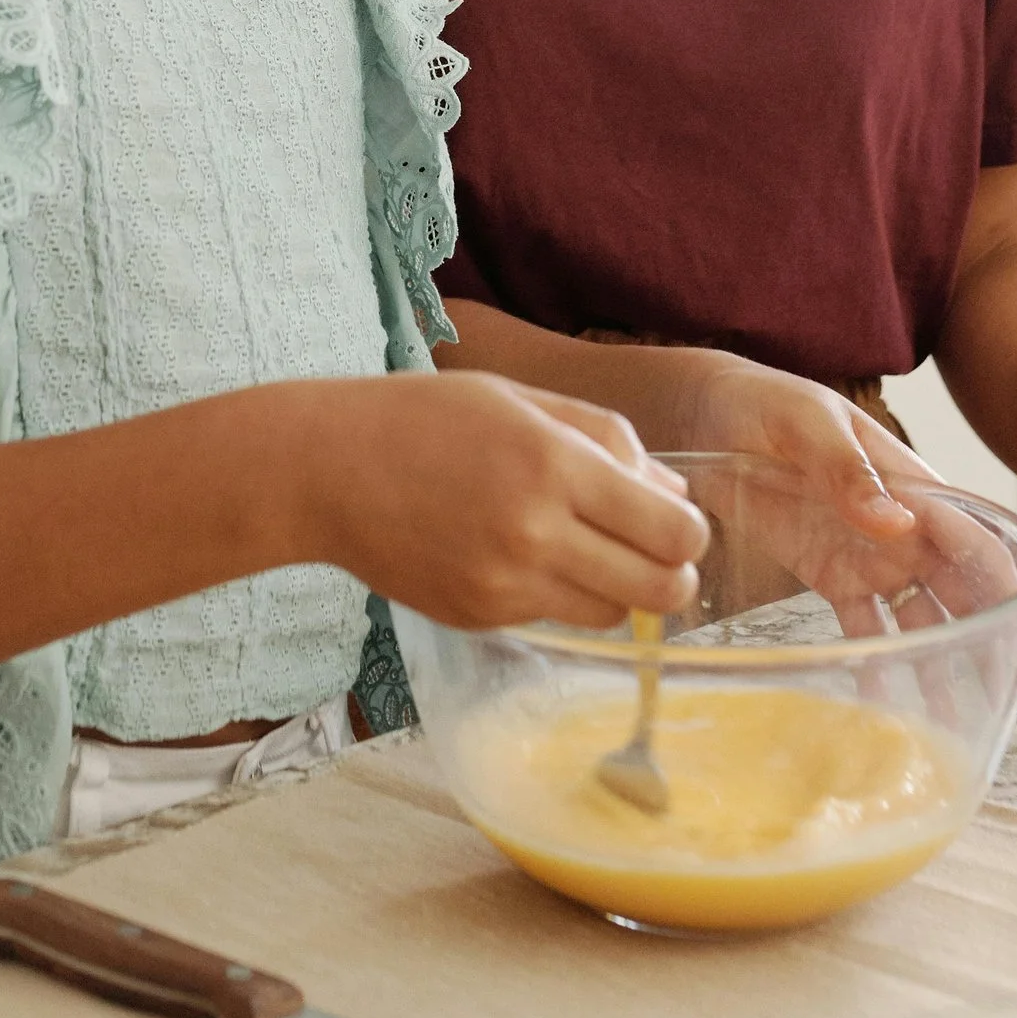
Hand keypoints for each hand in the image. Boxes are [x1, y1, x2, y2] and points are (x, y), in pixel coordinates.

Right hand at [322, 372, 709, 630]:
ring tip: (586, 552)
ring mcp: (505, 583)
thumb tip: (674, 493)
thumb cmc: (425, 418)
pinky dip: (555, 594)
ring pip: (610, 615)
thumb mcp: (522, 400)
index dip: (691, 534)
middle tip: (657, 556)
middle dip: (674, 577)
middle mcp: (535, 531)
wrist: (325, 471)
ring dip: (617, 591)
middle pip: (658, 590)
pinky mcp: (479, 617)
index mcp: (554, 464)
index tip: (677, 523)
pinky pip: (551, 617)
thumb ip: (608, 440)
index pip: (673, 531)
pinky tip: (518, 555)